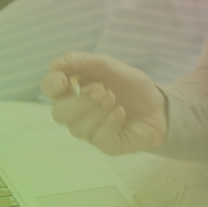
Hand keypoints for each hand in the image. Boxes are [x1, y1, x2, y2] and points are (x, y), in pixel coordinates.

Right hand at [40, 51, 167, 155]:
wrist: (158, 105)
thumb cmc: (130, 85)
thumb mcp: (109, 66)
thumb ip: (82, 62)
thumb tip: (53, 64)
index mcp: (73, 90)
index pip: (49, 89)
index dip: (52, 85)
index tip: (64, 79)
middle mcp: (76, 113)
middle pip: (59, 113)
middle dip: (79, 101)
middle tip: (102, 90)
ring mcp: (89, 131)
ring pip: (77, 127)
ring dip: (97, 110)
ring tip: (114, 99)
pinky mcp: (105, 144)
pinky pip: (98, 137)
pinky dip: (110, 121)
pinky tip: (121, 113)